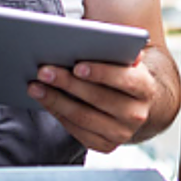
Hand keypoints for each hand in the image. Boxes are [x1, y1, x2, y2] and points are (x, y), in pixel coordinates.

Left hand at [27, 52, 156, 152]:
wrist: (135, 104)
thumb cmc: (122, 73)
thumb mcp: (125, 59)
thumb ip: (117, 48)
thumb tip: (100, 35)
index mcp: (145, 88)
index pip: (124, 79)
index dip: (100, 72)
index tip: (77, 65)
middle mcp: (137, 114)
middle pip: (98, 98)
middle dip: (68, 83)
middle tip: (44, 71)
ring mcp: (122, 133)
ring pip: (83, 117)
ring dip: (55, 100)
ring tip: (35, 86)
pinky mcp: (106, 145)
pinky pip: (77, 131)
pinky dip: (58, 115)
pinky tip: (45, 101)